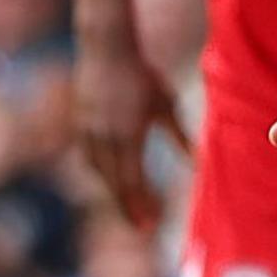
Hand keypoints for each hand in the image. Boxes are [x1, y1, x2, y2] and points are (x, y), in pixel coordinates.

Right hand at [73, 35, 182, 227]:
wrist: (105, 49)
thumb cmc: (142, 76)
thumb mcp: (165, 106)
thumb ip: (179, 136)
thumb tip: (197, 162)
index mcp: (126, 136)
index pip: (132, 181)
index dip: (141, 205)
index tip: (151, 226)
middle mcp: (103, 138)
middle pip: (114, 183)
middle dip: (129, 207)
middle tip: (144, 228)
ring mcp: (87, 131)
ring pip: (99, 173)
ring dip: (114, 192)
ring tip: (131, 206)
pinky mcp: (78, 124)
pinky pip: (89, 158)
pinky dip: (101, 173)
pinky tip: (111, 179)